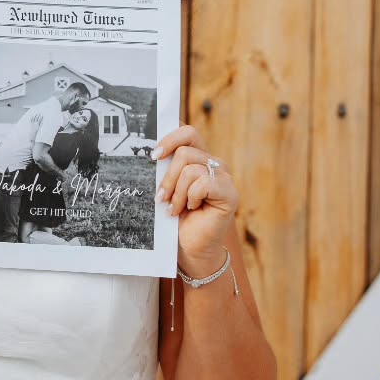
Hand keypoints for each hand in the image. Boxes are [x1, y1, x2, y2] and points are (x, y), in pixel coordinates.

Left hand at [155, 125, 239, 274]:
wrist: (189, 247)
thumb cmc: (175, 217)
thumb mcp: (166, 187)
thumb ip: (164, 167)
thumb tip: (149, 150)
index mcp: (198, 157)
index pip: (187, 132)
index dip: (169, 138)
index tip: (153, 156)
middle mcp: (213, 163)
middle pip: (184, 151)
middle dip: (167, 177)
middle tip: (162, 198)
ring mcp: (224, 177)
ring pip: (190, 168)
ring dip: (177, 192)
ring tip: (176, 208)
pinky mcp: (230, 193)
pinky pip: (202, 183)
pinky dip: (190, 198)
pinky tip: (192, 209)